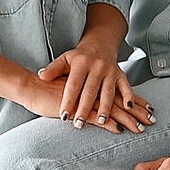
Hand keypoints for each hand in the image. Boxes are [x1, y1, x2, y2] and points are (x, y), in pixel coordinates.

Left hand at [31, 43, 154, 130]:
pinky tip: (128, 109)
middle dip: (85, 109)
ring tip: (101, 121)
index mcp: (81, 64)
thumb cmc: (79, 57)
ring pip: (108, 92)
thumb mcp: (64, 59)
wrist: (100, 46)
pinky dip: (128, 98)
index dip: (68, 101)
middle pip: (90, 91)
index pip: (73, 85)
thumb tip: (41, 76)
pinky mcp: (121, 76)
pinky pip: (126, 88)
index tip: (64, 115)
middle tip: (79, 124)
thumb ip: (53, 69)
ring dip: (105, 108)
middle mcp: (97, 67)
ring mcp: (110, 72)